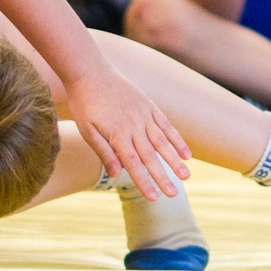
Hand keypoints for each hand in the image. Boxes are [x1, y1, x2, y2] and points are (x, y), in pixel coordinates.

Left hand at [66, 68, 189, 199]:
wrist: (90, 72)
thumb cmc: (84, 103)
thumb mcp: (86, 129)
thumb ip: (104, 151)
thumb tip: (117, 174)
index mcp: (117, 135)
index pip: (133, 163)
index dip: (144, 181)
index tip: (154, 198)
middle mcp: (134, 127)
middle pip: (150, 156)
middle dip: (162, 177)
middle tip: (173, 195)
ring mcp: (144, 116)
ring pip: (163, 142)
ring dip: (175, 161)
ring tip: (186, 177)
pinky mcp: (149, 106)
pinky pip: (166, 126)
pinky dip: (177, 140)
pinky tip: (186, 154)